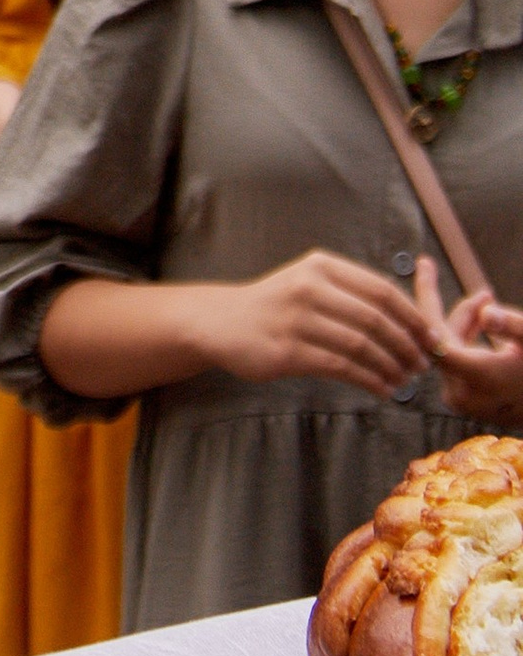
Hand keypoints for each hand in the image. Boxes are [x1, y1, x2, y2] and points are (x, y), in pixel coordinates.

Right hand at [188, 250, 436, 394]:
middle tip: (422, 364)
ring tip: (405, 380)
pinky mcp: (287, 352)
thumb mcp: (310, 282)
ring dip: (391, 367)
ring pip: (361, 346)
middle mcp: (309, 287)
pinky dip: (369, 381)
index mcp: (320, 266)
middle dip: (407, 345)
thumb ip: (350, 294)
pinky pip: (341, 368)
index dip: (412, 316)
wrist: (223, 322)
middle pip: (375, 318)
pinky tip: (382, 389)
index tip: (431, 338)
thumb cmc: (276, 305)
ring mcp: (296, 319)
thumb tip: (407, 320)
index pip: (381, 289)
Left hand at [416, 258, 522, 418]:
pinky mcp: (463, 399)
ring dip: (466, 322)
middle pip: (443, 336)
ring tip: (488, 299)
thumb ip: (512, 327)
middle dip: (459, 308)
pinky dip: (466, 337)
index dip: (426, 297)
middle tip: (463, 281)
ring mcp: (460, 398)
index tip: (423, 263)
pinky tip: (483, 322)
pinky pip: (455, 359)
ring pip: (449, 346)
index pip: (433, 334)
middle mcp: (461, 393)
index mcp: (476, 377)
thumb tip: (486, 312)